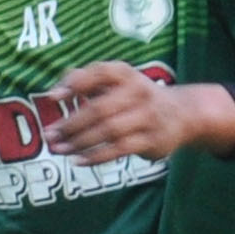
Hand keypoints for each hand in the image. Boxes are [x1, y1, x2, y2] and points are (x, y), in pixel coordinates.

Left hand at [41, 62, 231, 165]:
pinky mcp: (153, 139)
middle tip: (49, 134)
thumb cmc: (136, 97)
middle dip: (71, 123)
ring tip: (58, 149)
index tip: (52, 97)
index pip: (101, 72)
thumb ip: (86, 81)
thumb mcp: (118, 82)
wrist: (184, 113)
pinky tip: (78, 160)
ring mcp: (148, 116)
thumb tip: (55, 92)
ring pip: (109, 131)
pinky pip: (120, 149)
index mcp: (127, 75)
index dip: (76, 83)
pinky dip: (96, 156)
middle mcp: (139, 92)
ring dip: (79, 142)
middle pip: (100, 108)